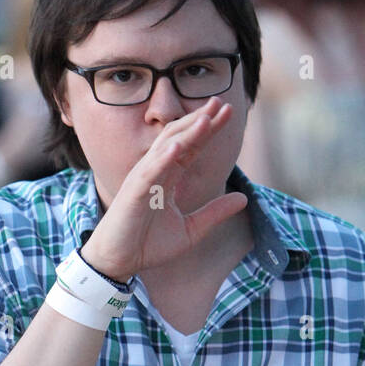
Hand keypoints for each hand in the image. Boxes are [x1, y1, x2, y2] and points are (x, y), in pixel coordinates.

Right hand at [79, 96, 247, 280]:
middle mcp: (155, 172)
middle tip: (219, 103)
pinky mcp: (133, 194)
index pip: (191, 147)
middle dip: (200, 121)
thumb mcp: (192, 230)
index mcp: (168, 178)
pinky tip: (177, 146)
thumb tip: (244, 198)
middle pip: (179, 138)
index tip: (226, 112)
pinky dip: (163, 158)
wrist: (120, 262)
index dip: (208, 130)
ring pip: (165, 149)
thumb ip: (215, 212)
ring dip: (186, 133)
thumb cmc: (149, 245)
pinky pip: (149, 172)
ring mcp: (143, 180)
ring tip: (206, 118)